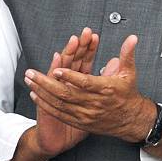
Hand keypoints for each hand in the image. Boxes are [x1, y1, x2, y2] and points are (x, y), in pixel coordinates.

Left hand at [25, 35, 156, 142]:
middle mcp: (94, 103)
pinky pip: (60, 113)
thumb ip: (127, 54)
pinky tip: (36, 96)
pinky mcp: (80, 121)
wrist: (130, 120)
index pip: (85, 82)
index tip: (57, 69)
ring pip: (59, 104)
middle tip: (32, 73)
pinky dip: (46, 105)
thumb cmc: (128, 94)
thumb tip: (132, 38)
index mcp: (106, 89)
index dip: (70, 76)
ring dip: (42, 92)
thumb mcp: (130, 73)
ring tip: (30, 81)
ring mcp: (86, 114)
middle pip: (66, 94)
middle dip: (46, 83)